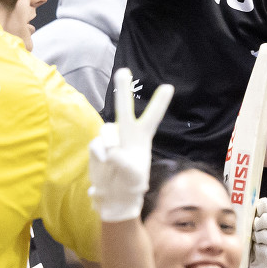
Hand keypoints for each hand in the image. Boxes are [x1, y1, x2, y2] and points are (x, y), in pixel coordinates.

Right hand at [91, 69, 173, 221]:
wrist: (114, 196)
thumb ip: (123, 161)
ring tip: (114, 160)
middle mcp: (126, 133)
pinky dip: (101, 155)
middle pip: (124, 109)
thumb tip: (110, 151)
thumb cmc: (131, 184)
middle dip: (123, 91)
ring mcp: (110, 139)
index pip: (152, 117)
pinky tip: (105, 164)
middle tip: (123, 71)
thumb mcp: (134, 175)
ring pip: (108, 130)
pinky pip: (97, 145)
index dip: (159, 103)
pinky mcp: (97, 146)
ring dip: (111, 143)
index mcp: (142, 138)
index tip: (169, 87)